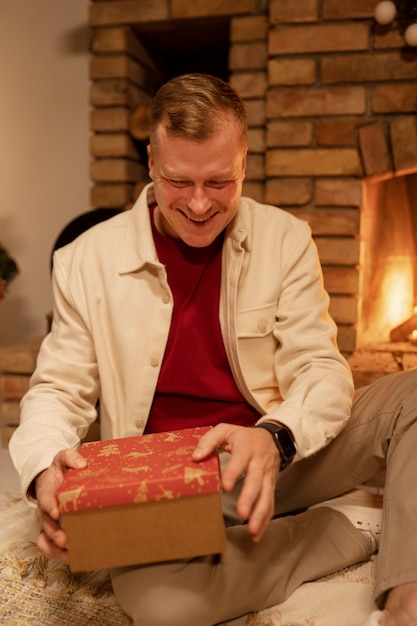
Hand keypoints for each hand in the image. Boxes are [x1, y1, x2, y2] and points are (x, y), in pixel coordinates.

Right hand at [34, 448, 86, 560]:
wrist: (56, 479)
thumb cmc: (61, 471)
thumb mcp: (64, 458)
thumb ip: (70, 457)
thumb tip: (82, 464)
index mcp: (47, 491)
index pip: (45, 499)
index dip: (50, 506)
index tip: (57, 512)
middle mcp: (45, 509)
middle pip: (45, 523)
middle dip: (54, 533)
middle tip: (65, 539)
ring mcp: (48, 522)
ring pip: (45, 538)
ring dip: (54, 547)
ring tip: (69, 552)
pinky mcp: (54, 531)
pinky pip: (49, 546)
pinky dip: (57, 554)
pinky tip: (71, 557)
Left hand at [193, 424, 279, 541]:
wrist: (272, 438)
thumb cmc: (244, 436)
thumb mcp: (225, 430)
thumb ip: (209, 440)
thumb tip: (196, 456)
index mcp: (246, 447)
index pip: (240, 460)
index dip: (234, 472)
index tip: (226, 486)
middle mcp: (259, 462)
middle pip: (256, 481)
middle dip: (249, 498)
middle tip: (242, 513)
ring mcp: (267, 475)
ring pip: (266, 495)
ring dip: (260, 514)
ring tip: (252, 529)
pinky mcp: (271, 486)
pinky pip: (270, 503)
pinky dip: (265, 520)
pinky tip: (257, 533)